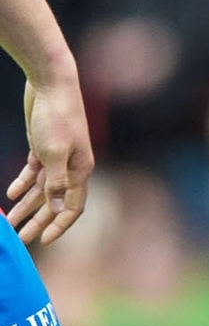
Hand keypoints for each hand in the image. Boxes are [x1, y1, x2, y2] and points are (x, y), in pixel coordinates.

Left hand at [10, 67, 89, 248]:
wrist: (52, 84)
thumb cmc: (56, 117)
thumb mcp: (52, 152)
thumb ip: (55, 182)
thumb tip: (57, 208)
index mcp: (80, 170)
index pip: (73, 207)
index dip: (59, 226)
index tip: (43, 241)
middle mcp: (72, 167)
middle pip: (55, 202)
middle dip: (38, 221)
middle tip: (22, 239)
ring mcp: (58, 157)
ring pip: (43, 189)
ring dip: (27, 206)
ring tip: (10, 221)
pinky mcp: (43, 147)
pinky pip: (34, 172)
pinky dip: (23, 184)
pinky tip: (11, 194)